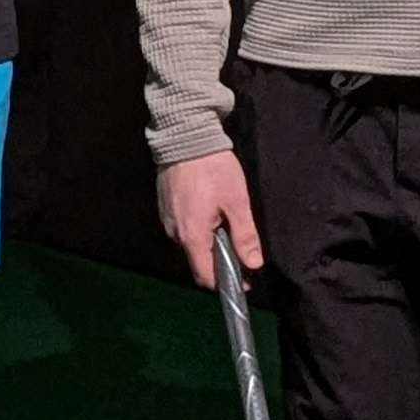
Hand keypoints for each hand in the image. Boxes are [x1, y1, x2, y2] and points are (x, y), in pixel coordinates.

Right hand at [157, 149, 262, 286]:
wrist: (185, 136)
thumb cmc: (213, 168)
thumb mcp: (237, 202)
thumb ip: (245, 236)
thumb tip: (253, 264)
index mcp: (192, 236)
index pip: (205, 276)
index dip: (226, 283)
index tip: (245, 279)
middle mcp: (174, 233)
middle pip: (197, 262)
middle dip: (219, 263)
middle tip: (241, 251)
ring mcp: (166, 220)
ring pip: (190, 245)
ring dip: (209, 245)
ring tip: (227, 229)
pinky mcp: (165, 207)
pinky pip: (182, 229)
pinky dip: (198, 231)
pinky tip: (212, 215)